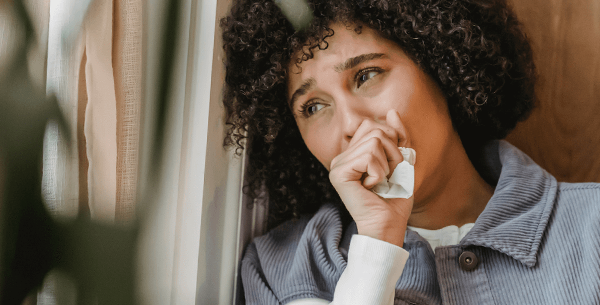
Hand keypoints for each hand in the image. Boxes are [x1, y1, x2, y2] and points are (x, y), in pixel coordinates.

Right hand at [329, 110, 413, 246]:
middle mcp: (341, 157)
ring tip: (379, 183)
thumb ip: (397, 137)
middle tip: (386, 176)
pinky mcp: (338, 173)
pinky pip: (368, 156)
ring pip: (374, 142)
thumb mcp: (402, 160)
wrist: (388, 223)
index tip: (389, 166)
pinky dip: (379, 172)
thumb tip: (391, 112)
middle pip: (375, 130)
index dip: (391, 142)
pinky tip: (371, 187)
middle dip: (391, 153)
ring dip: (386, 165)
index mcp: (352, 153)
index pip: (373, 125)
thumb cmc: (395, 197)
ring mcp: (337, 165)